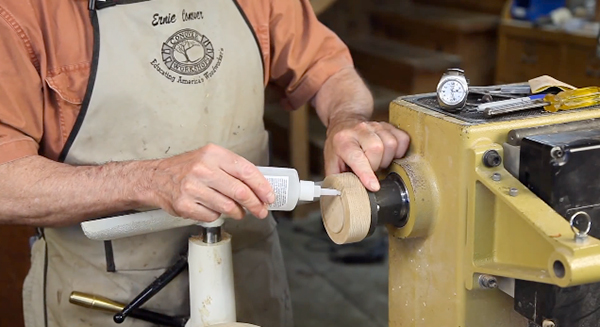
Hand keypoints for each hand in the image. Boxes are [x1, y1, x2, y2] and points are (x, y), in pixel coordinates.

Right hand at [150, 144, 273, 221]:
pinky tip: (213, 208)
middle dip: (255, 204)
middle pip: (240, 191)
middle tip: (261, 211)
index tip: (269, 197)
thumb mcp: (209, 158)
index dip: (262, 186)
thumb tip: (259, 186)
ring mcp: (193, 188)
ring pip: (228, 206)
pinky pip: (212, 215)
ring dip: (238, 212)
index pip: (246, 170)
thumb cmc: (186, 168)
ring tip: (238, 211)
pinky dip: (217, 215)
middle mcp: (203, 169)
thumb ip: (232, 169)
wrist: (156, 178)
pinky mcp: (185, 205)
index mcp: (213, 154)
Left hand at [324, 118, 409, 191]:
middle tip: (371, 168)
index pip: (356, 157)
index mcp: (343, 141)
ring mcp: (375, 125)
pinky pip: (403, 139)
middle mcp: (359, 130)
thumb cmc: (339, 145)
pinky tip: (389, 154)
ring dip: (387, 159)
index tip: (374, 187)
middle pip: (377, 149)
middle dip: (376, 165)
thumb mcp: (332, 163)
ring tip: (378, 161)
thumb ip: (337, 180)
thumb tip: (342, 197)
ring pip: (391, 144)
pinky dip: (400, 151)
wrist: (345, 122)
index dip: (366, 173)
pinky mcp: (388, 125)